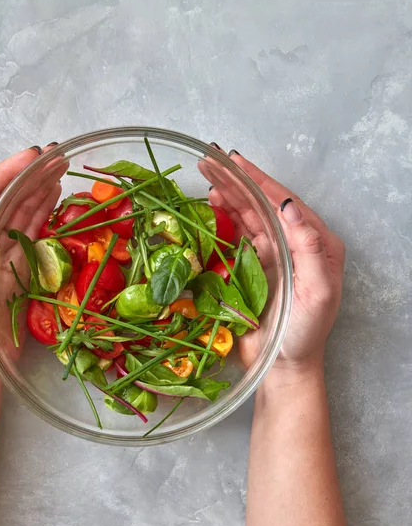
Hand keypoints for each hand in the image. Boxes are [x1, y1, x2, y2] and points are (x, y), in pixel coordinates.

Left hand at [0, 145, 61, 360]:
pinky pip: (34, 226)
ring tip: (59, 164)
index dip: (6, 170)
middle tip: (53, 152)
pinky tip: (55, 191)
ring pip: (23, 206)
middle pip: (7, 193)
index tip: (29, 156)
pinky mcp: (22, 259)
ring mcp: (3, 244)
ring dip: (40, 184)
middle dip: (29, 171)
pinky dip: (45, 207)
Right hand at [201, 149, 344, 373]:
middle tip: (211, 160)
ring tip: (207, 178)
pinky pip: (239, 234)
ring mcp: (274, 254)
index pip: (284, 203)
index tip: (234, 161)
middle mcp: (295, 243)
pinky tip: (214, 204)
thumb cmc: (304, 334)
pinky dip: (226, 217)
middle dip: (238, 180)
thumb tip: (289, 207)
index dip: (258, 180)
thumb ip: (309, 249)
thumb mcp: (317, 292)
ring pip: (249, 215)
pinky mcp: (254, 266)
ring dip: (229, 195)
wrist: (282, 364)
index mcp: (316, 244)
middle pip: (263, 204)